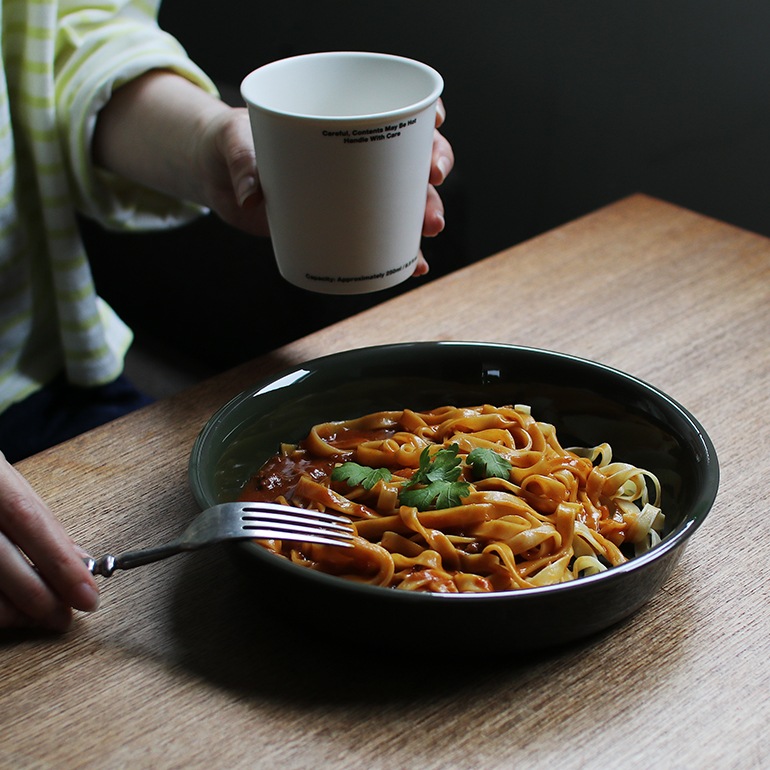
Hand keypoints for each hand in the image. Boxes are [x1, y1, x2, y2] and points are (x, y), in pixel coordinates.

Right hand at [0, 454, 99, 629]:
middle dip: (39, 598)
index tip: (87, 595)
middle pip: (2, 562)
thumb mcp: (5, 479)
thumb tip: (77, 558)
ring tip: (38, 615)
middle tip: (64, 617)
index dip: (60, 563)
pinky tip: (8, 607)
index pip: (29, 520)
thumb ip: (39, 517)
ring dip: (13, 611)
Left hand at [201, 97, 454, 274]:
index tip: (432, 123)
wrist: (222, 175)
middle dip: (432, 173)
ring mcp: (353, 195)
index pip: (395, 110)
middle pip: (411, 159)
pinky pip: (381, 241)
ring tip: (429, 232)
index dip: (422, 115)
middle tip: (432, 190)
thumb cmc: (236, 144)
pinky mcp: (342, 226)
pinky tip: (416, 266)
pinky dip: (402, 256)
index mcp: (341, 122)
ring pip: (406, 201)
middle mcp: (357, 157)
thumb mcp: (235, 143)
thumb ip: (242, 165)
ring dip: (425, 217)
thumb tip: (253, 197)